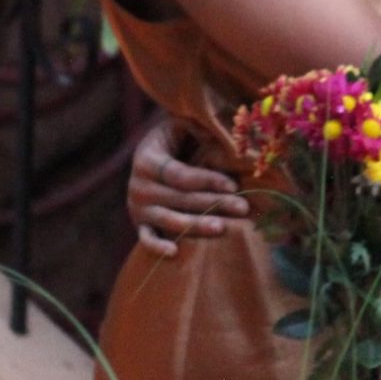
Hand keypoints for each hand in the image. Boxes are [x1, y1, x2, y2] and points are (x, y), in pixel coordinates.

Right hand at [127, 121, 248, 255]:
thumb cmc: (178, 138)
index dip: (207, 180)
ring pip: (169, 220)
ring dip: (196, 225)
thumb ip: (198, 127)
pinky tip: (175, 253)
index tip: (233, 185)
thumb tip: (222, 133)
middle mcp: (138, 185)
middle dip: (213, 203)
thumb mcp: (182, 126)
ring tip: (221, 227)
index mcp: (146, 158)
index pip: (180, 175)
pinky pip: (146, 239)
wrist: (154, 154)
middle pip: (179, 199)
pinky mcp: (140, 224)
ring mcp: (138, 207)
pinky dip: (157, 247)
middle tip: (242, 208)